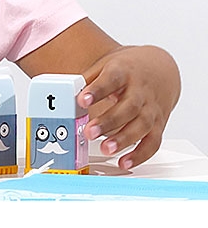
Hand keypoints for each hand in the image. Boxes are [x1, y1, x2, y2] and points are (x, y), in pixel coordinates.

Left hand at [77, 45, 180, 169]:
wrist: (160, 68)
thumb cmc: (128, 69)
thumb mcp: (107, 65)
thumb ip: (88, 80)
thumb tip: (67, 93)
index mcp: (124, 72)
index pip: (111, 80)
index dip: (97, 91)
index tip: (82, 100)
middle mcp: (140, 91)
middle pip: (127, 107)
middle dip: (108, 121)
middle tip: (90, 132)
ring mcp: (151, 109)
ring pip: (141, 126)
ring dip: (123, 140)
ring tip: (106, 149)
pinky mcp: (159, 125)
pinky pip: (152, 142)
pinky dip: (140, 154)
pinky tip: (124, 161)